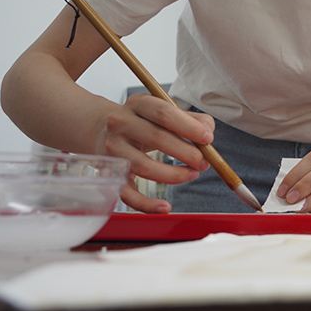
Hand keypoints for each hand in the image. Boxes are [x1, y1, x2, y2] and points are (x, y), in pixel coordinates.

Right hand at [97, 94, 213, 212]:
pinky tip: (165, 207)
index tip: (208, 139)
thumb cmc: (143, 122)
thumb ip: (191, 119)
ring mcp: (112, 149)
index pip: (164, 112)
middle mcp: (120, 123)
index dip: (189, 127)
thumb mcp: (163, 112)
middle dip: (186, 152)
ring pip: (143, 166)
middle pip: (156, 138)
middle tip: (203, 162)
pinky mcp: (109, 173)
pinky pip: (127, 193)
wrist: (102, 131)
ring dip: (173, 175)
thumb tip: (208, 132)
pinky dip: (147, 204)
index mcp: (138, 104)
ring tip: (192, 174)